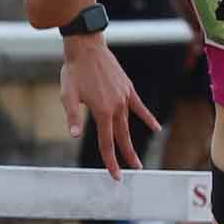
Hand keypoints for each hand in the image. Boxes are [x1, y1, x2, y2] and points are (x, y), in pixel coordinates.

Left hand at [62, 40, 158, 172]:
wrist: (87, 48)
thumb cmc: (74, 72)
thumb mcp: (68, 95)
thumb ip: (72, 117)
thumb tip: (74, 136)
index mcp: (102, 111)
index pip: (107, 142)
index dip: (111, 160)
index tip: (116, 175)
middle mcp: (116, 106)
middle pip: (122, 137)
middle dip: (126, 156)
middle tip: (133, 171)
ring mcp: (124, 97)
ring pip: (129, 124)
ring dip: (131, 141)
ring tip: (137, 158)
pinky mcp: (128, 89)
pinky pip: (139, 107)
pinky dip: (147, 117)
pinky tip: (156, 128)